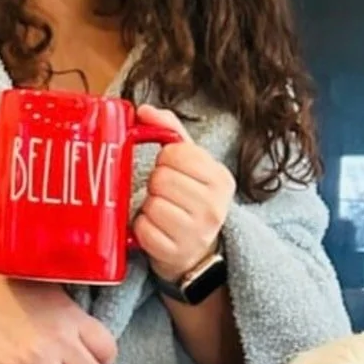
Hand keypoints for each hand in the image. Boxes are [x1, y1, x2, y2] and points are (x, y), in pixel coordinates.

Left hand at [131, 104, 235, 282]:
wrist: (198, 254)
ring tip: (162, 212)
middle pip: (161, 178)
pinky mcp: (175, 254)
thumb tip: (144, 110)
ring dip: (148, 207)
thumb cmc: (190, 201)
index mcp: (220, 179)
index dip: (166, 160)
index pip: (176, 152)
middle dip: (156, 184)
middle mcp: (214, 207)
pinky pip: (143, 229)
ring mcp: (196, 234)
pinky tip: (156, 229)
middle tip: (165, 194)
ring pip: (151, 204)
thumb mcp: (191, 164)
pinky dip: (142, 228)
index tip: (172, 171)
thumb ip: (170, 130)